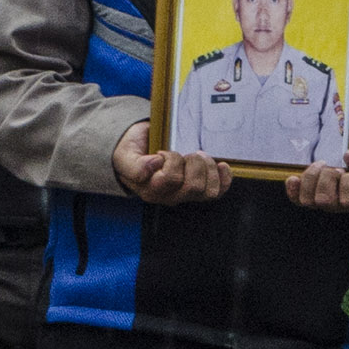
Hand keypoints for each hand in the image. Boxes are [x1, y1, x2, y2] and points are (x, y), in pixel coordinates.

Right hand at [110, 127, 229, 204]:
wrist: (138, 152)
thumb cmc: (133, 153)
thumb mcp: (124, 156)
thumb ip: (134, 166)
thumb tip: (154, 166)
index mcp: (151, 190)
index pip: (171, 179)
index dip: (172, 161)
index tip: (161, 151)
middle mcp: (169, 196)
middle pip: (193, 186)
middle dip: (193, 162)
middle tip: (183, 152)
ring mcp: (186, 195)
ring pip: (208, 190)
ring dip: (207, 168)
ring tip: (197, 156)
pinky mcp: (200, 191)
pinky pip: (219, 191)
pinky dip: (224, 177)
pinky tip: (220, 165)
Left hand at [285, 142, 348, 212]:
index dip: (348, 179)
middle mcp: (343, 205)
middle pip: (324, 200)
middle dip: (327, 176)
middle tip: (336, 165)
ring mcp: (326, 201)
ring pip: (308, 200)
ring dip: (311, 178)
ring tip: (321, 165)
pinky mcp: (312, 194)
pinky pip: (297, 199)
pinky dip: (293, 188)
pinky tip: (294, 178)